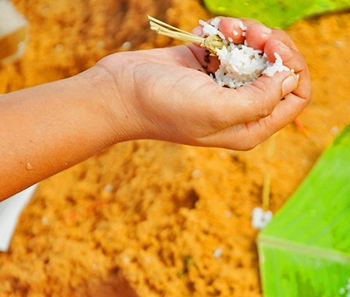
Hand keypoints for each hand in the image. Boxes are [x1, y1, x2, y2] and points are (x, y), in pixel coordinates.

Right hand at [96, 17, 310, 149]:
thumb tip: (289, 78)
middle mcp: (239, 107)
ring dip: (248, 33)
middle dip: (272, 46)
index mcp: (248, 126)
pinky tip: (208, 30)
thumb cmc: (165, 107)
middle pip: (279, 71)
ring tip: (226, 29)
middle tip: (253, 34)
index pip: (295, 98)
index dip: (293, 70)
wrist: (121, 93)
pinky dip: (224, 31)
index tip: (273, 51)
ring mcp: (223, 85)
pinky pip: (230, 43)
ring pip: (256, 52)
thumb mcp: (217, 110)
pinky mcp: (207, 65)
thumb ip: (261, 100)